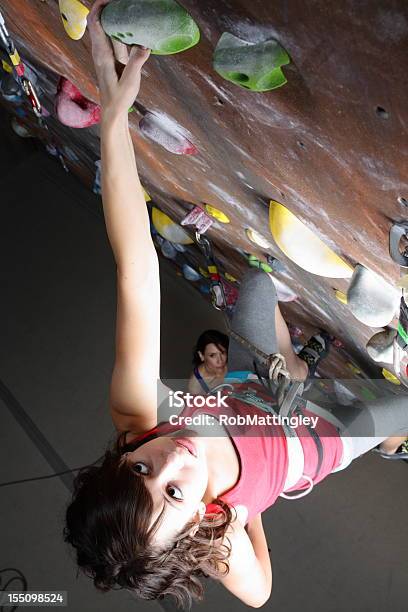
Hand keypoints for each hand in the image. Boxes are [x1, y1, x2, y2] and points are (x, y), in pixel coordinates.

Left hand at [87, 0, 149, 117]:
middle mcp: (101, 51)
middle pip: (100, 22)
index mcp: (102, 54)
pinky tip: (134, 31)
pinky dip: (122, 32)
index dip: (99, 7)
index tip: (111, 0)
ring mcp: (105, 54)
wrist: (112, 112)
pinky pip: (115, 39)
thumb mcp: (130, 81)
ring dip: (117, 20)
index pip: (95, 23)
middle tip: (125, 4)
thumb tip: (144, 44)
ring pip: (108, 30)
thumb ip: (136, 62)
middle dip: (110, 9)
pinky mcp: (112, 59)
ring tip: (131, 12)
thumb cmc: (119, 99)